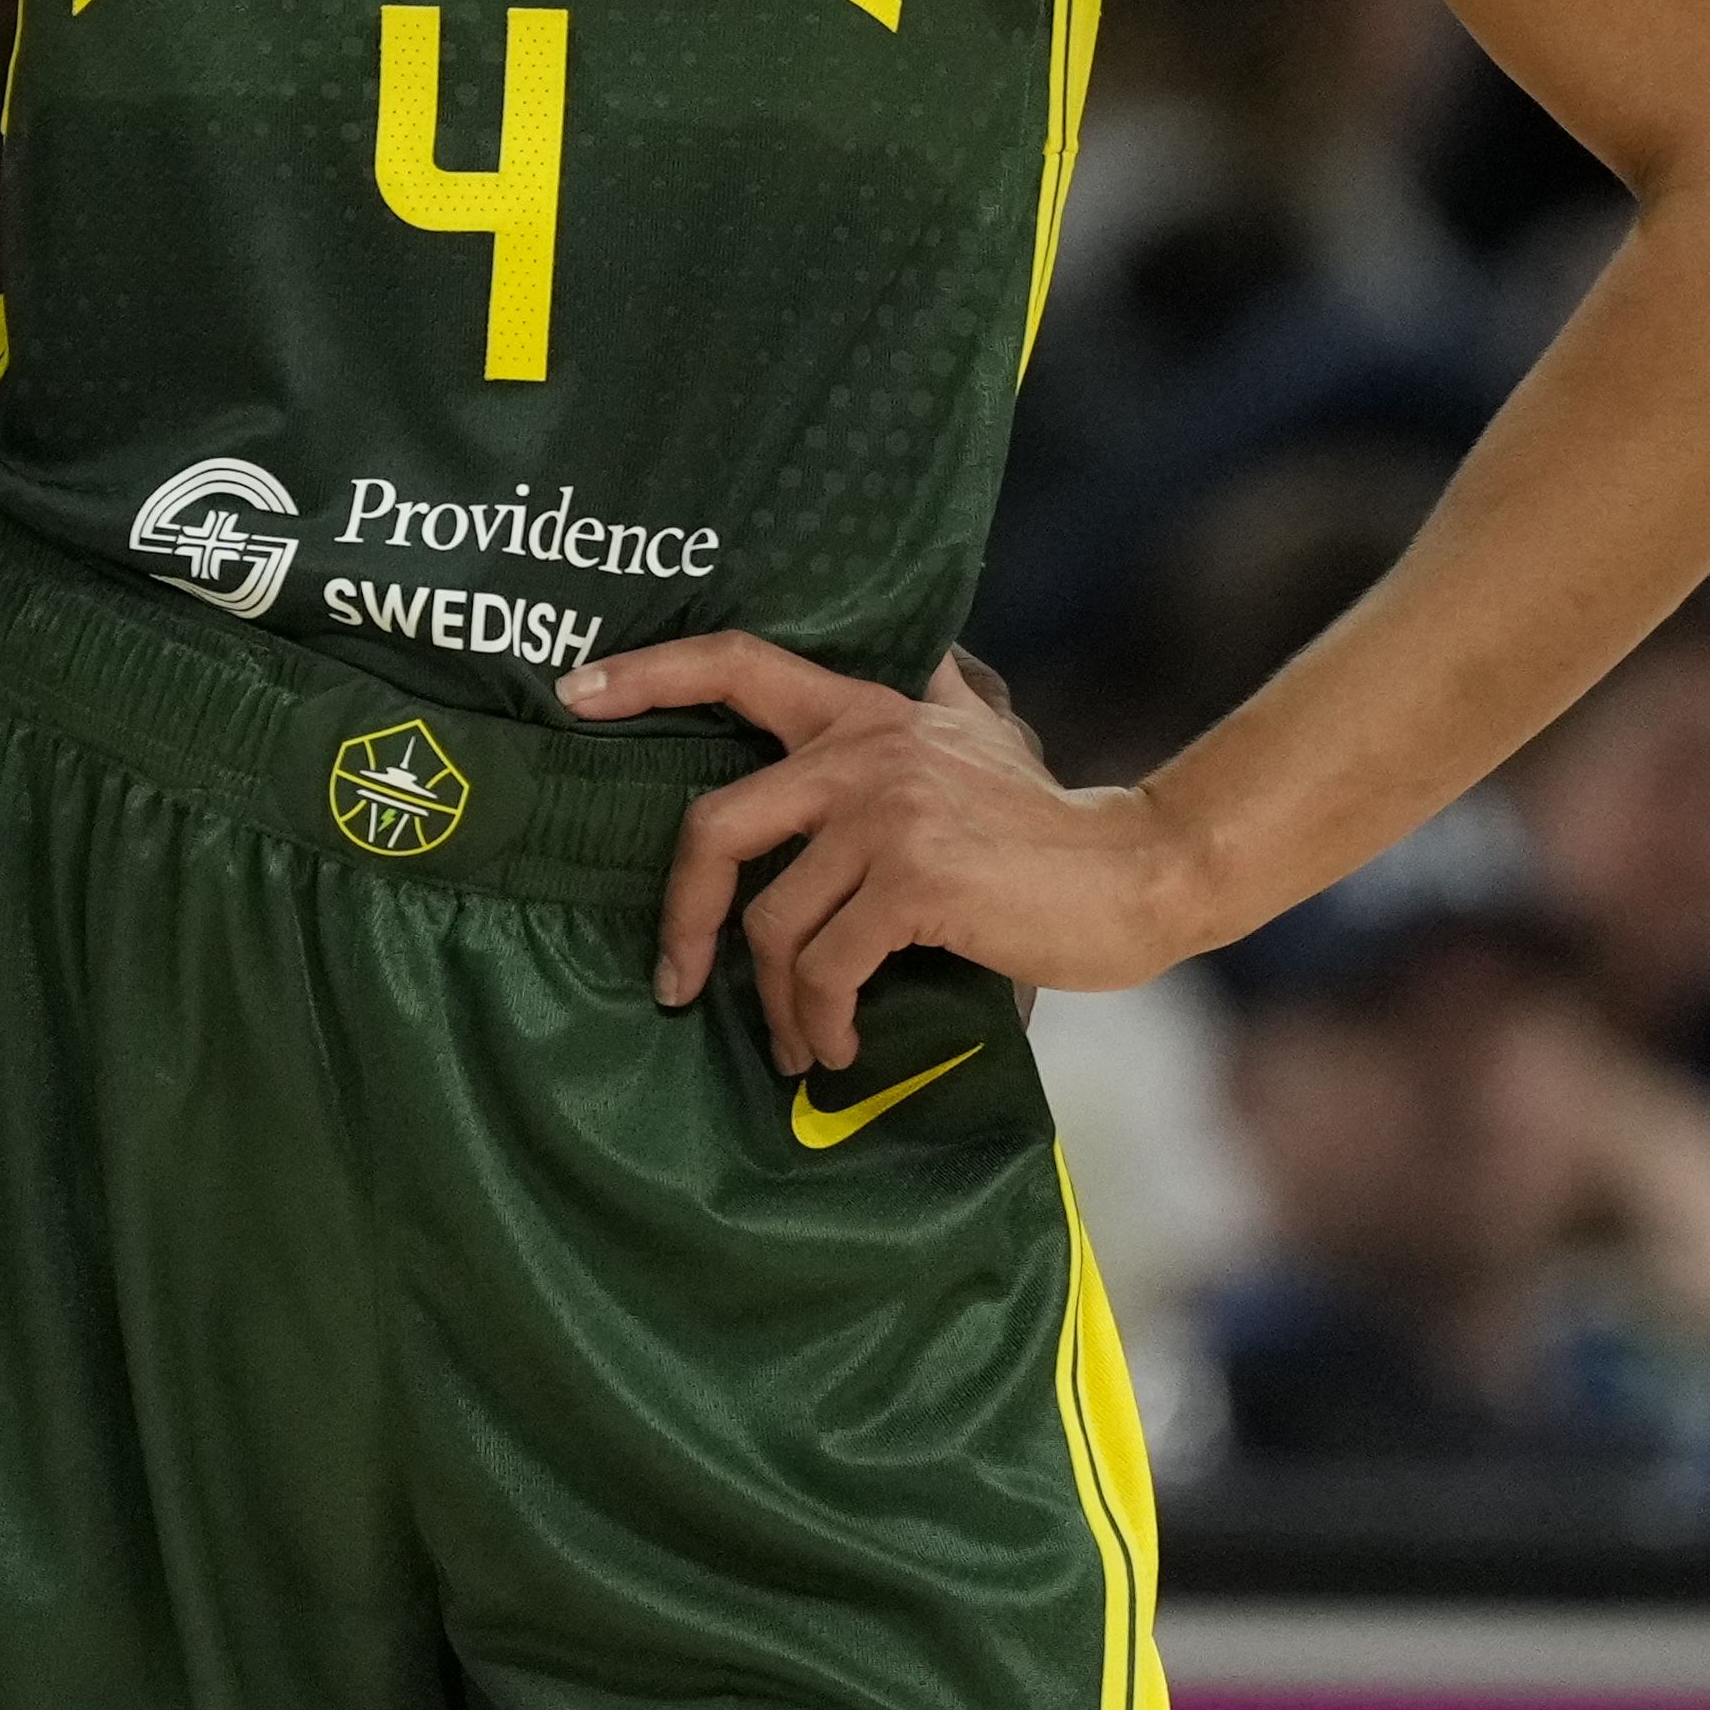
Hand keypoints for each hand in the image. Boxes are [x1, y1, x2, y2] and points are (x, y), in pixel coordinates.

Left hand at [567, 630, 1240, 1078]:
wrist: (1138, 871)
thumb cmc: (1049, 828)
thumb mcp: (981, 738)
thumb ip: (930, 703)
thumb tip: (923, 663)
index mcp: (869, 710)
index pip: (737, 662)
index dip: (647, 675)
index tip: (571, 693)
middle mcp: (867, 746)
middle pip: (717, 825)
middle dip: (682, 915)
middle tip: (673, 977)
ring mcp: (888, 810)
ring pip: (772, 920)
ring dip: (775, 1001)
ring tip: (798, 1043)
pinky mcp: (915, 879)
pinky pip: (824, 965)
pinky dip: (820, 1020)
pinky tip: (838, 1047)